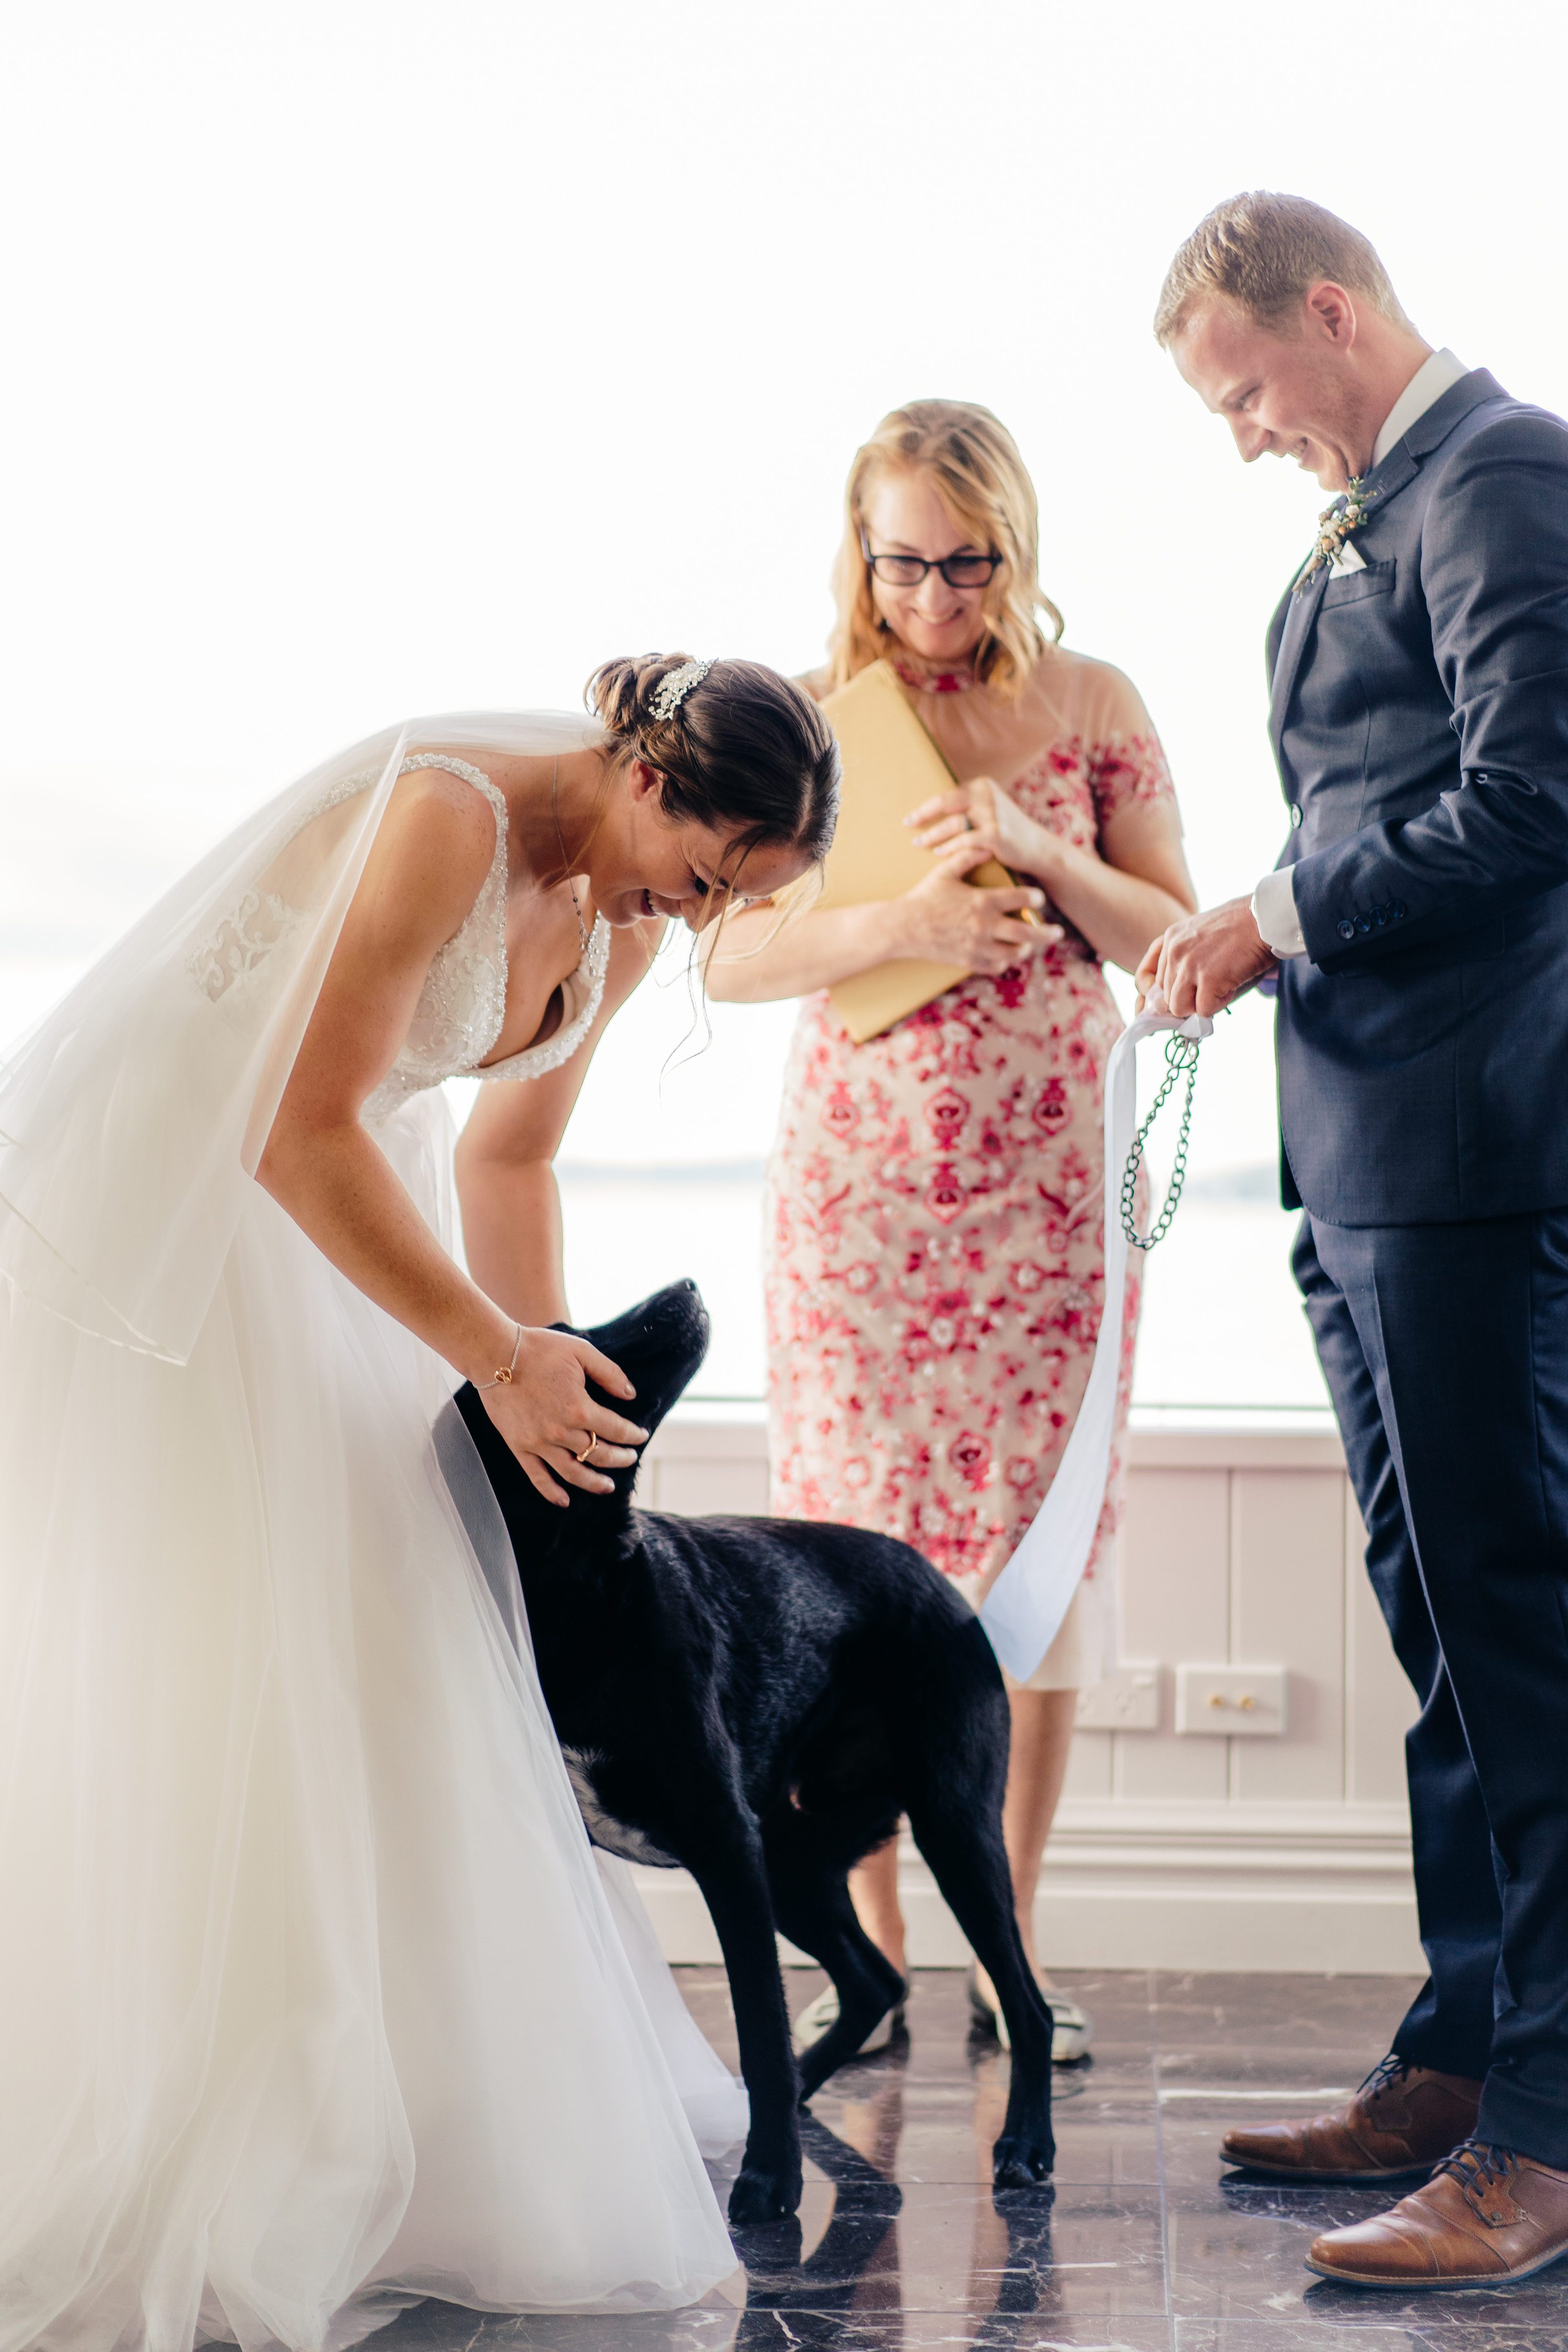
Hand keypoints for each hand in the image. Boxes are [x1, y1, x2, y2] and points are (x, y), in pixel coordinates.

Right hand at [479, 1325, 648, 1507]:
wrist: (495, 1354)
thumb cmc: (539, 1349)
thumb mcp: (582, 1352)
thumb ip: (610, 1374)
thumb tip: (630, 1395)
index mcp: (579, 1408)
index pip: (616, 1429)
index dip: (632, 1435)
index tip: (641, 1436)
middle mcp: (561, 1431)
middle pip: (599, 1454)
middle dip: (619, 1458)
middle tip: (630, 1459)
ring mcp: (539, 1442)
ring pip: (573, 1473)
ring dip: (593, 1482)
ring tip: (608, 1487)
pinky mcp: (519, 1447)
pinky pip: (537, 1476)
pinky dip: (551, 1492)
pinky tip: (564, 1500)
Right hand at [891, 837, 1059, 974]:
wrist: (903, 927)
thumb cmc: (925, 896)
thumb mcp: (945, 871)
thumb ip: (968, 856)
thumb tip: (988, 845)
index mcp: (983, 901)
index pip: (1022, 899)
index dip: (1035, 898)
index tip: (1037, 898)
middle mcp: (985, 925)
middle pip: (1028, 932)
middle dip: (1047, 933)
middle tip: (1057, 932)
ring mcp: (978, 946)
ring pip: (1015, 953)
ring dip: (1026, 949)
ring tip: (1031, 944)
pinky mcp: (968, 961)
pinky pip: (996, 966)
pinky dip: (1005, 962)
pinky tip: (1006, 955)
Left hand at [906, 774, 1054, 881]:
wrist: (1038, 848)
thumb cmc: (1008, 831)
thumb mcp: (990, 809)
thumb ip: (969, 805)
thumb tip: (935, 808)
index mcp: (983, 786)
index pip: (947, 794)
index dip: (927, 806)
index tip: (911, 817)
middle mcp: (987, 796)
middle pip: (945, 802)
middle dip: (923, 815)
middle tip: (907, 825)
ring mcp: (992, 815)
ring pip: (952, 824)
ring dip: (932, 836)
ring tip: (919, 843)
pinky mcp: (995, 834)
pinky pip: (964, 841)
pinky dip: (949, 848)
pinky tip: (939, 854)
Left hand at [1135, 896, 1277, 1017]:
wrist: (1268, 916)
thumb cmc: (1243, 928)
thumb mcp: (1203, 937)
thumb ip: (1183, 965)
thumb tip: (1168, 1007)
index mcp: (1170, 938)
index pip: (1145, 978)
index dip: (1154, 996)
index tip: (1166, 1004)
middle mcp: (1174, 950)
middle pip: (1165, 997)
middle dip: (1188, 998)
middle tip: (1213, 985)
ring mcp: (1189, 964)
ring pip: (1179, 1008)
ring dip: (1202, 1004)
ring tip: (1223, 983)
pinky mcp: (1208, 978)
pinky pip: (1203, 1011)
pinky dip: (1220, 1004)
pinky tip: (1233, 985)